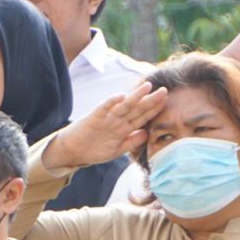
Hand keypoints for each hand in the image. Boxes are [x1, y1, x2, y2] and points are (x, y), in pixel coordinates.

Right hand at [45, 82, 168, 168]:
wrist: (72, 152)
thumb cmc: (94, 150)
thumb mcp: (116, 150)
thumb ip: (131, 142)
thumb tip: (147, 134)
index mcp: (124, 128)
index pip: (142, 117)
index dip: (154, 109)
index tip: (167, 101)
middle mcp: (118, 120)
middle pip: (137, 109)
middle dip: (150, 100)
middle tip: (164, 90)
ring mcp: (107, 118)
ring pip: (124, 106)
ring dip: (135, 96)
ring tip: (147, 87)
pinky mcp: (94, 117)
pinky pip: (104, 108)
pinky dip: (111, 102)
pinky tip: (120, 96)